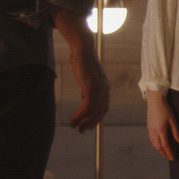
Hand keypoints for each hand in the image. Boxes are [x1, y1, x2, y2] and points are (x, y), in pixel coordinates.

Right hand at [50, 7, 109, 130]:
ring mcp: (99, 89)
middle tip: (80, 130)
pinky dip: (80, 115)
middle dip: (90, 123)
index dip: (96, 119)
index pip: (103, 108)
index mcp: (105, 87)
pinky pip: (87, 107)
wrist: (83, 49)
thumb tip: (84, 98)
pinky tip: (73, 118)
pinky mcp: (90, 87)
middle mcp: (104, 90)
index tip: (88, 125)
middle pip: (99, 112)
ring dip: (82, 121)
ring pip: (92, 112)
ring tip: (74, 126)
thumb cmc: (83, 61)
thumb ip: (87, 88)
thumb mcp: (87, 77)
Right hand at [147, 92, 178, 160]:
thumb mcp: (173, 120)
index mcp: (161, 130)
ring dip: (159, 150)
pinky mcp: (149, 127)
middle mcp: (154, 132)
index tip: (172, 158)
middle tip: (169, 158)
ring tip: (165, 152)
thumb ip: (176, 132)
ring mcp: (150, 130)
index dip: (169, 153)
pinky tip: (159, 144)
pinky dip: (156, 144)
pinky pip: (151, 139)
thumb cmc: (165, 109)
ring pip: (154, 144)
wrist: (155, 101)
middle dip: (164, 153)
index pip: (165, 145)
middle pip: (158, 147)